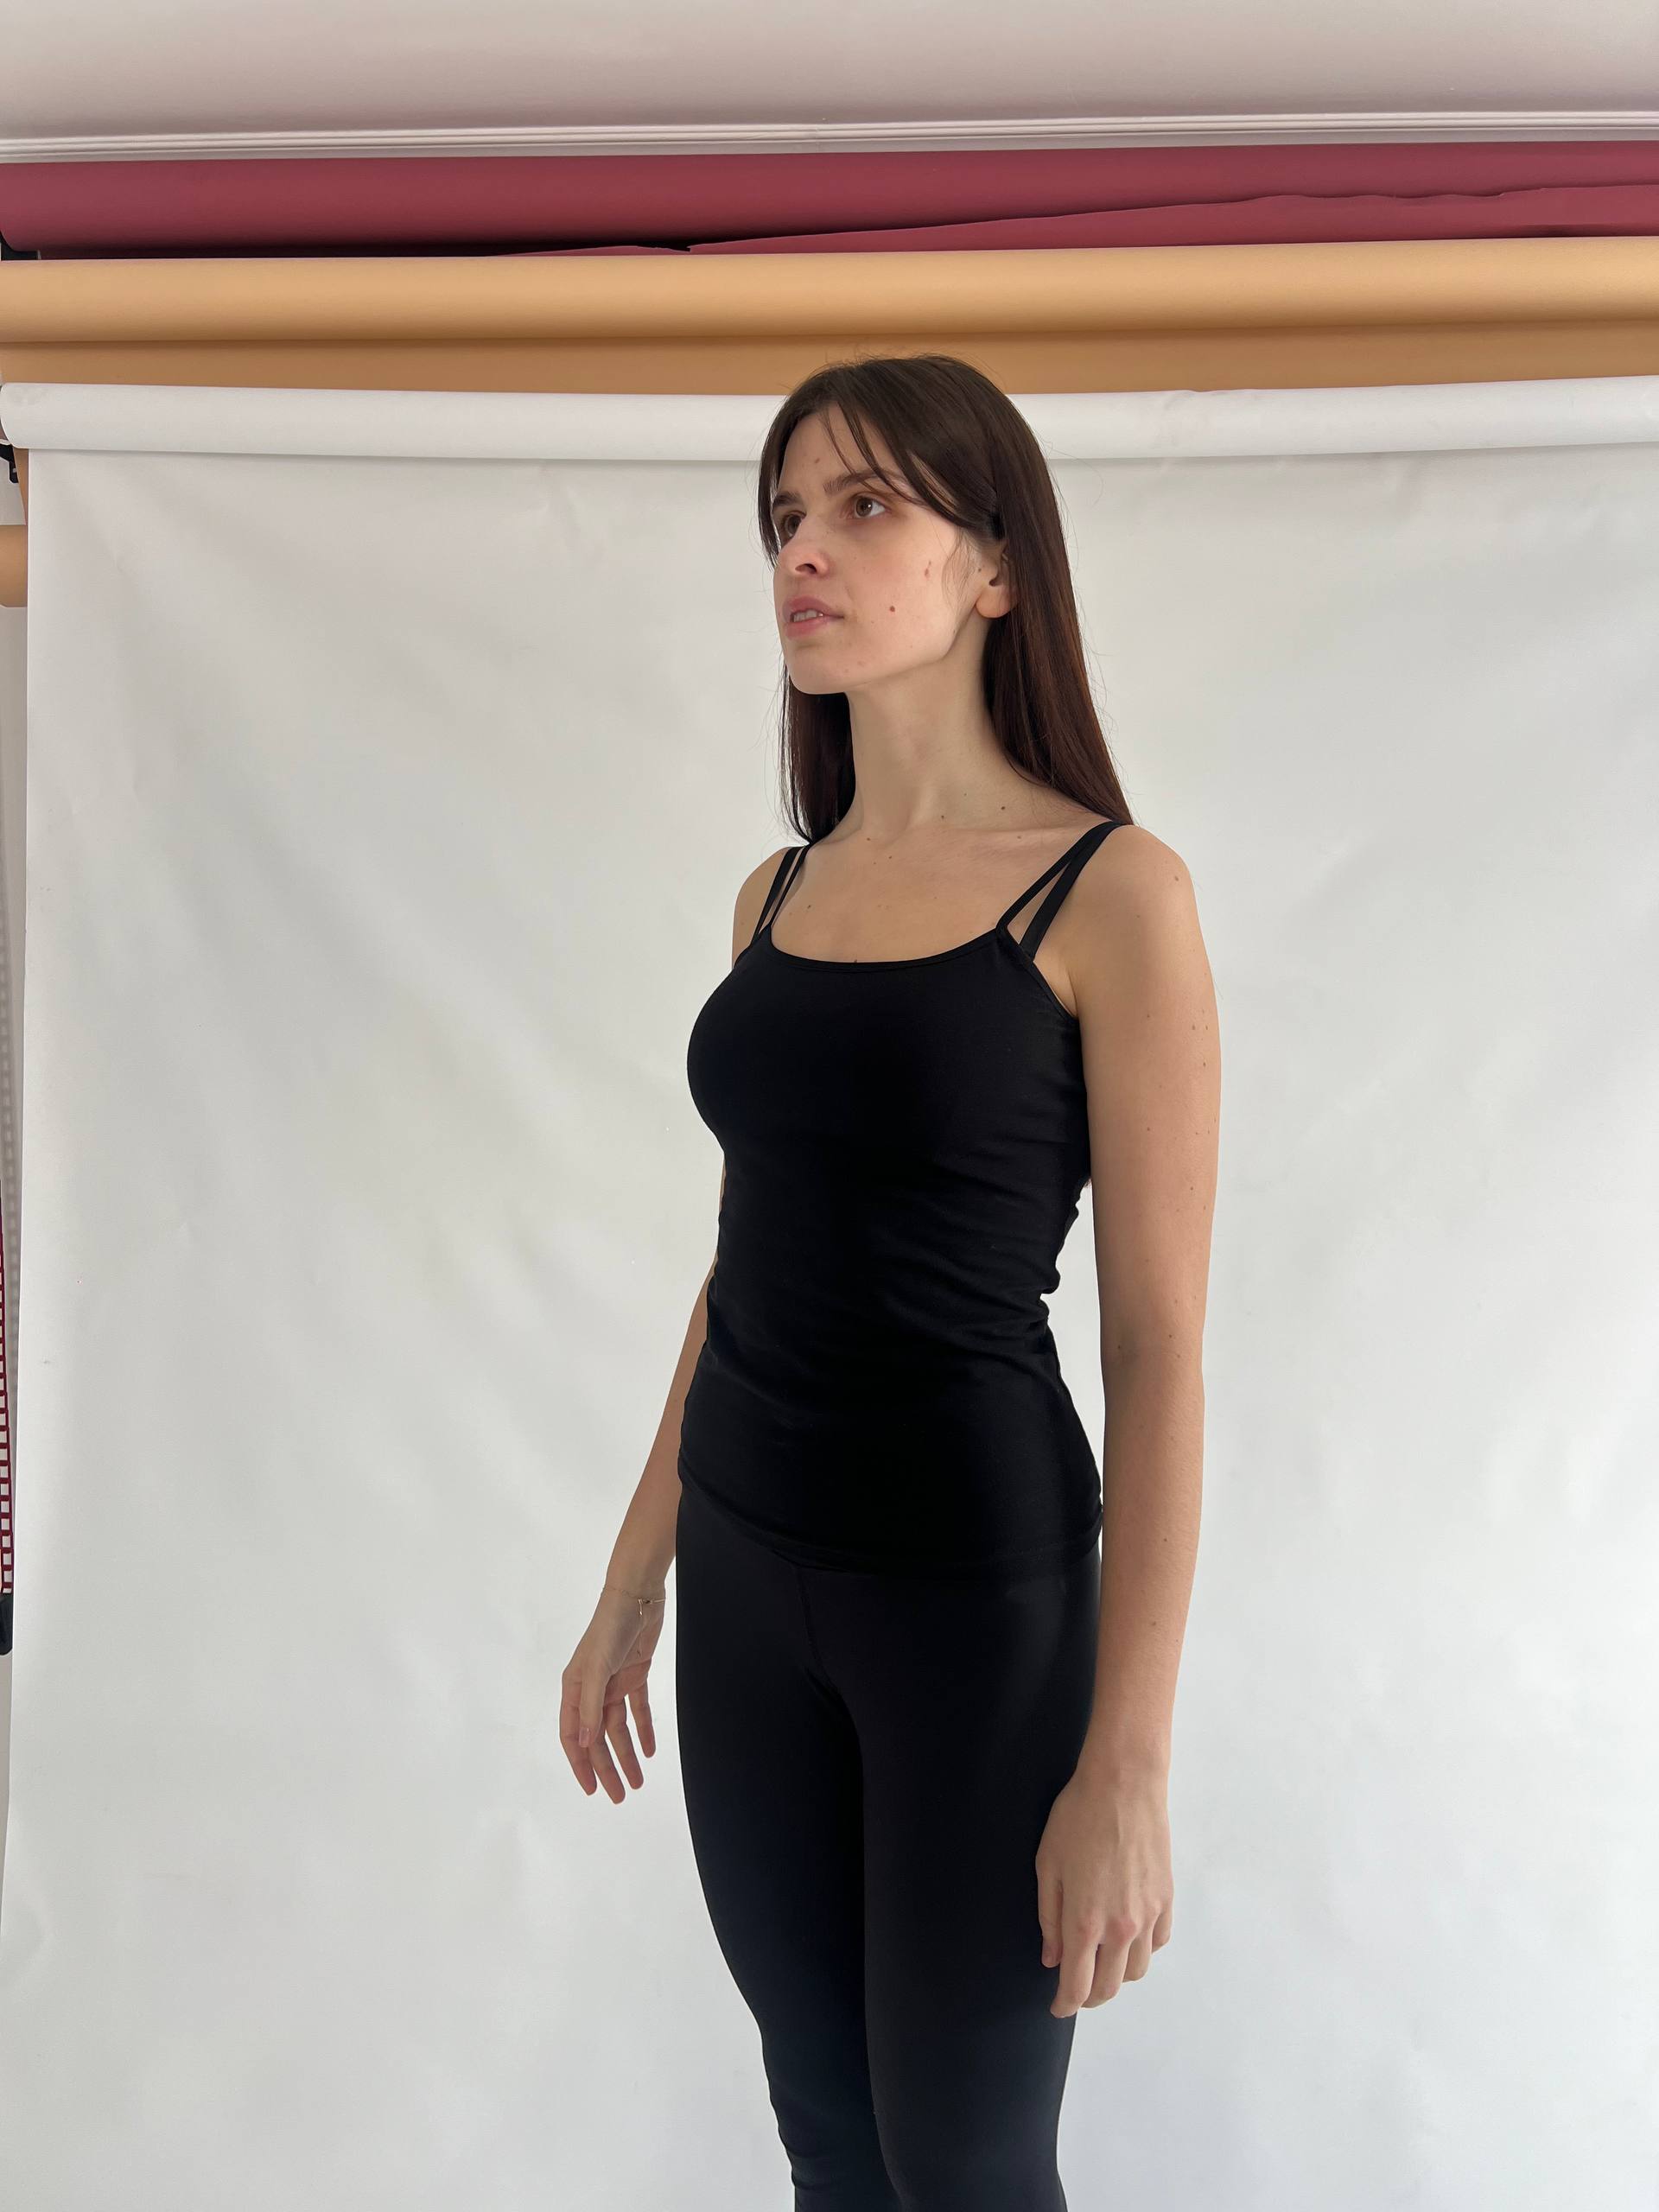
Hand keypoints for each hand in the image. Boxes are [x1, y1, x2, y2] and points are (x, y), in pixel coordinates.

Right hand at [560, 1584, 668, 1803]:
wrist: (637, 1596)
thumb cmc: (610, 1628)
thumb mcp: (597, 1668)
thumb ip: (590, 1706)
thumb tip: (583, 1743)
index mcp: (574, 1689)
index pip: (572, 1736)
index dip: (581, 1764)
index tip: (592, 1789)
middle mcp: (591, 1690)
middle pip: (597, 1738)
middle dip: (607, 1767)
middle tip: (620, 1795)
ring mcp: (613, 1683)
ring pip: (618, 1729)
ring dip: (627, 1754)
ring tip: (638, 1781)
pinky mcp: (635, 1675)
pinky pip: (638, 1710)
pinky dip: (644, 1730)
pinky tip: (651, 1749)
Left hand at [1035, 1761, 1172, 2016]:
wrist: (1124, 1784)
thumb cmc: (1078, 1817)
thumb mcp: (1047, 1864)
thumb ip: (1049, 1918)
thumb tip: (1052, 1958)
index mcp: (1085, 1921)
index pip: (1077, 1985)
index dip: (1065, 2004)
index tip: (1057, 2007)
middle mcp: (1121, 1928)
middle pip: (1109, 1987)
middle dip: (1089, 1996)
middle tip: (1075, 1989)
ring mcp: (1148, 1915)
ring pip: (1136, 1971)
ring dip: (1117, 1976)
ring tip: (1101, 1962)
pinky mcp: (1167, 1899)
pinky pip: (1158, 1943)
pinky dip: (1142, 1951)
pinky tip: (1128, 1937)